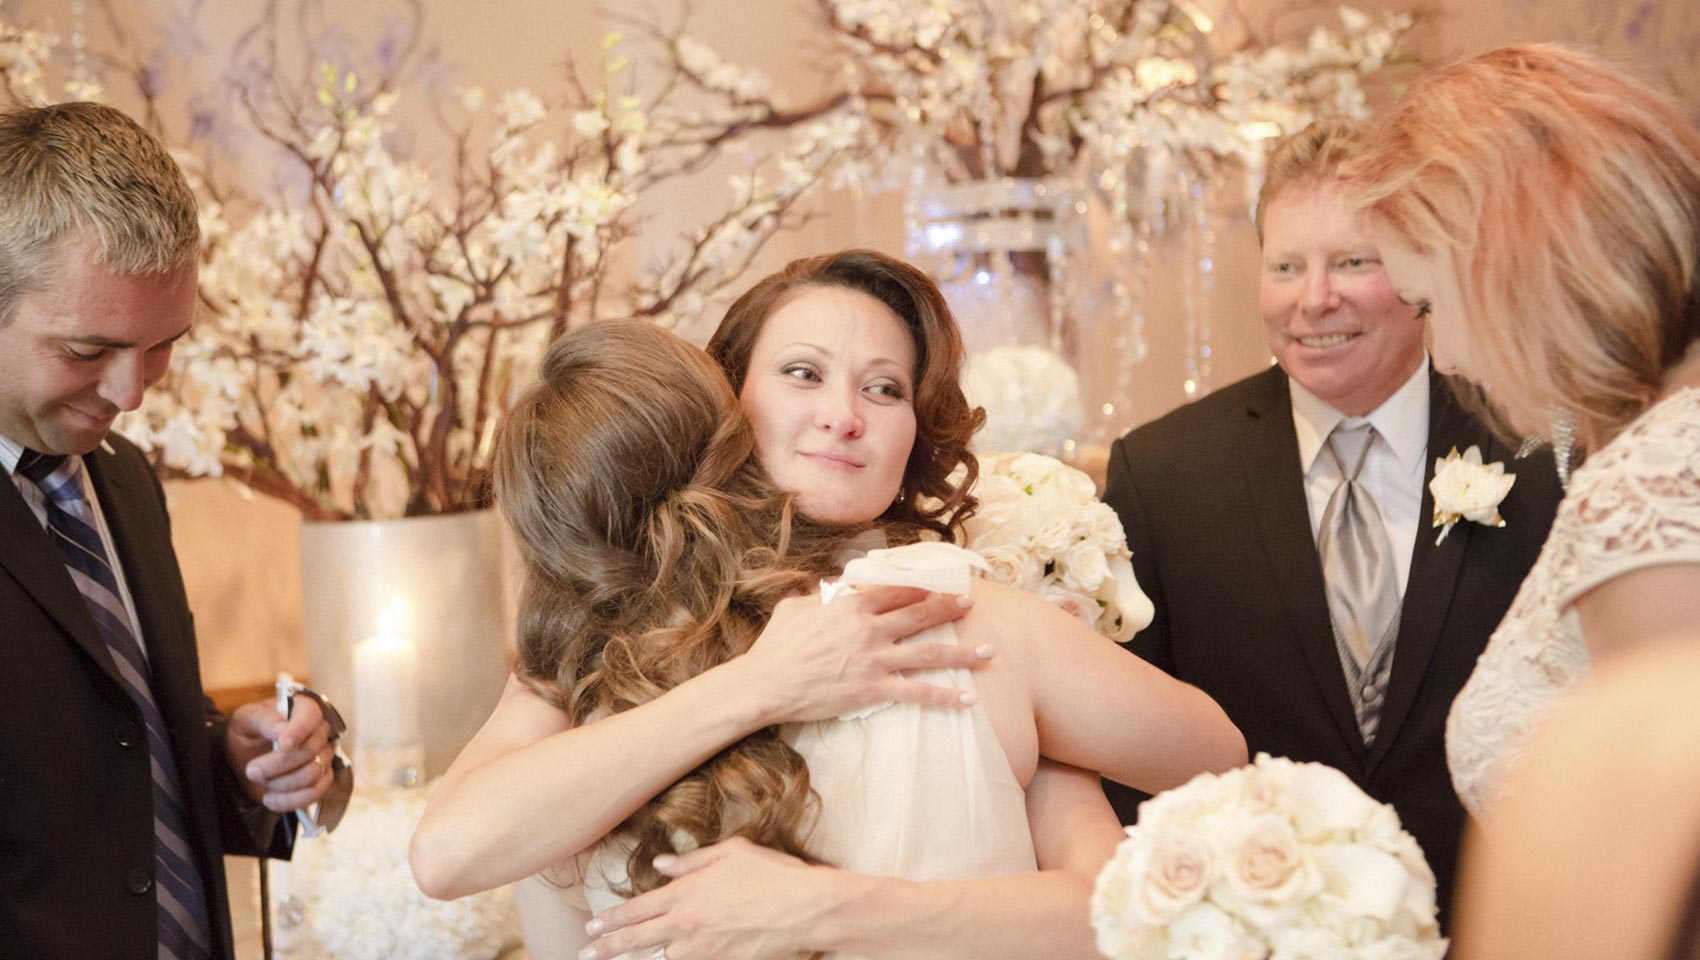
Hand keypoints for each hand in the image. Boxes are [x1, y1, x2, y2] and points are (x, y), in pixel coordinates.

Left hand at [225, 696, 334, 811]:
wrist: (246, 757)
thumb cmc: (247, 732)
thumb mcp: (245, 719)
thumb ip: (263, 720)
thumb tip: (283, 731)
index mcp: (302, 709)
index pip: (311, 716)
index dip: (300, 731)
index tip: (283, 744)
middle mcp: (318, 731)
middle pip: (310, 751)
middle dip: (277, 766)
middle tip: (251, 771)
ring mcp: (323, 756)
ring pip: (312, 774)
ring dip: (281, 783)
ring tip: (262, 781)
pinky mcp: (321, 779)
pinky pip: (314, 794)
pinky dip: (290, 800)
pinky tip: (270, 799)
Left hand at [579, 837, 829, 959]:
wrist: (805, 908)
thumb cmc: (772, 873)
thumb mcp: (731, 852)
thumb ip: (691, 860)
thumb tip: (661, 865)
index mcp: (685, 893)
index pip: (637, 909)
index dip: (612, 919)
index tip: (592, 926)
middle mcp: (686, 924)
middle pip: (636, 940)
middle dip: (607, 947)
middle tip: (586, 951)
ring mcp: (702, 950)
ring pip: (660, 957)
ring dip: (638, 958)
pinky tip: (667, 959)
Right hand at [739, 585, 989, 724]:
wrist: (766, 683)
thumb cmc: (776, 646)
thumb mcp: (796, 607)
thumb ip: (820, 596)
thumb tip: (833, 591)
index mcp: (852, 605)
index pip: (896, 590)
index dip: (921, 586)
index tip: (939, 583)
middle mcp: (870, 629)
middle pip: (920, 615)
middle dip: (949, 609)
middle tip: (972, 606)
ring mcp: (875, 660)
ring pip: (928, 653)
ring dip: (961, 652)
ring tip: (987, 651)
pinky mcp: (873, 690)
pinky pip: (917, 693)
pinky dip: (945, 697)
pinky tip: (968, 699)